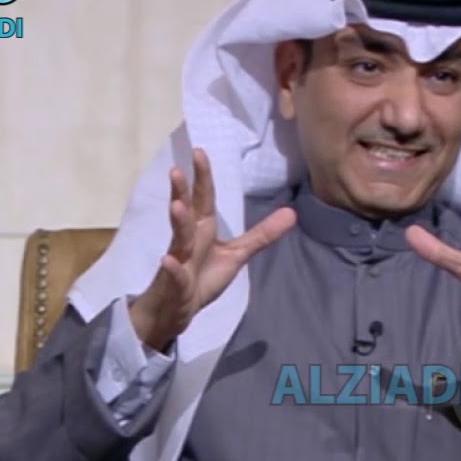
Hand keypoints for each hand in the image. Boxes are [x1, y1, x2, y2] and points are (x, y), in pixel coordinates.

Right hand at [129, 148, 296, 350]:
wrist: (178, 309)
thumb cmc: (204, 276)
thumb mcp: (237, 254)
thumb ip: (262, 234)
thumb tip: (292, 213)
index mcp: (203, 229)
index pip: (204, 199)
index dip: (203, 177)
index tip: (200, 152)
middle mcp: (188, 239)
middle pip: (186, 212)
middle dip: (181, 191)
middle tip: (177, 170)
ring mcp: (179, 260)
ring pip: (178, 239)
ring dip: (178, 222)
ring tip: (176, 206)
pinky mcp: (174, 283)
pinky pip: (173, 275)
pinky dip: (171, 268)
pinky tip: (168, 261)